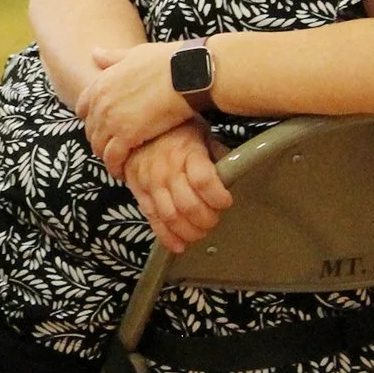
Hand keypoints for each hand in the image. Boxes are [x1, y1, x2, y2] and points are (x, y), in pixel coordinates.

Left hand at [75, 41, 197, 178]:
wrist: (187, 74)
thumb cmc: (167, 61)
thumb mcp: (134, 54)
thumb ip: (112, 58)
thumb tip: (94, 53)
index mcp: (101, 82)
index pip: (83, 106)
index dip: (92, 118)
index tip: (103, 127)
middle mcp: (100, 102)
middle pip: (91, 129)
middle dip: (100, 140)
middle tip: (113, 150)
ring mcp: (111, 119)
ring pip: (99, 146)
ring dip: (107, 156)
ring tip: (119, 164)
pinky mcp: (126, 136)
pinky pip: (113, 157)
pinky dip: (116, 167)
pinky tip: (125, 173)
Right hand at [120, 122, 231, 253]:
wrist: (136, 126)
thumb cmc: (177, 131)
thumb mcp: (202, 135)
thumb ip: (218, 156)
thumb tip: (236, 174)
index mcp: (187, 152)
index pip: (203, 180)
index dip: (218, 196)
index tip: (227, 201)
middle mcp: (166, 169)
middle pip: (187, 204)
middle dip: (206, 219)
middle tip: (214, 220)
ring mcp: (150, 183)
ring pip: (170, 216)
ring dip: (189, 232)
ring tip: (201, 233)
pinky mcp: (139, 194)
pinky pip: (153, 220)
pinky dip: (167, 237)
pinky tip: (180, 246)